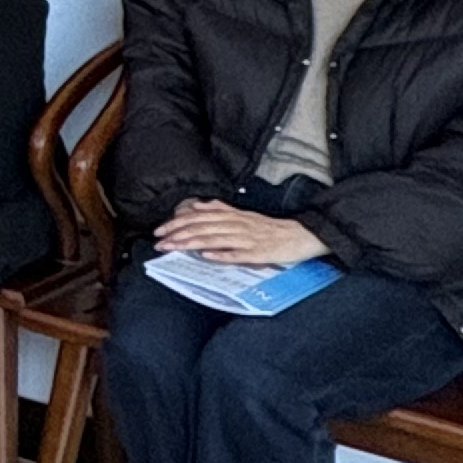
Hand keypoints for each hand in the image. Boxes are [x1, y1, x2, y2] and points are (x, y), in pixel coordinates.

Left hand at [154, 203, 326, 266]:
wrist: (304, 235)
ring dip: (192, 243)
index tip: (160, 230)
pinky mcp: (260, 253)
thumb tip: (197, 206)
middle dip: (178, 234)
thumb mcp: (244, 215)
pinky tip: (206, 256)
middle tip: (159, 242)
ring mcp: (249, 239)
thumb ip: (221, 210)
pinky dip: (221, 255)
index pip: (199, 217)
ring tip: (174, 247)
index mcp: (234, 216)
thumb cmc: (272, 228)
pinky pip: (238, 254)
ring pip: (216, 238)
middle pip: (203, 227)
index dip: (178, 223)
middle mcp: (238, 224)